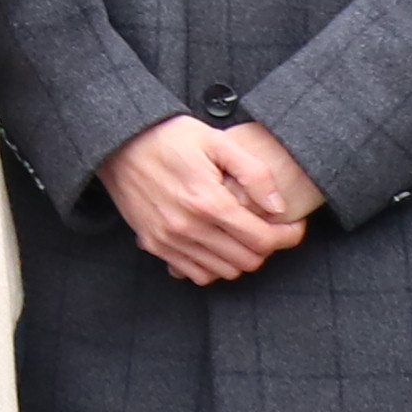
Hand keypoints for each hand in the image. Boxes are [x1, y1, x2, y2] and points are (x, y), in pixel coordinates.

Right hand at [99, 115, 308, 286]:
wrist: (117, 144)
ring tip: (242, 234)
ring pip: (225, 272)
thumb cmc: (169, 137)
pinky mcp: (155, 245)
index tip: (294, 226)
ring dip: (241, 256)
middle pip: (248, 260)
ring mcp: (169, 240)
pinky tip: (216, 243)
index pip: (263, 239)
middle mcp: (188, 227)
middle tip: (267, 227)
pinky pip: (196, 274)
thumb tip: (278, 207)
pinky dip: (214, 265)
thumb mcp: (216, 141)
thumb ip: (253, 173)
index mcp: (208, 201)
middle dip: (267, 246)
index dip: (288, 236)